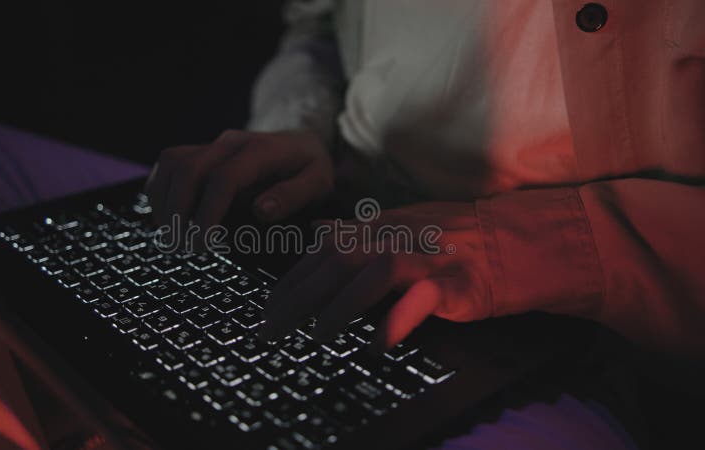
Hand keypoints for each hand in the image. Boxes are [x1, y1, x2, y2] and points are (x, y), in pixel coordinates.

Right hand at [145, 129, 333, 228]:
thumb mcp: (318, 182)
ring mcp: (213, 145)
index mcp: (262, 151)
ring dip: (165, 201)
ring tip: (173, 236)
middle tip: (185, 246)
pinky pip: (169, 163)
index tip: (204, 242)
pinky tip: (167, 219)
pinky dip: (160, 190)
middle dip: (180, 211)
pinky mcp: (201, 151)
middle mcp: (232, 143)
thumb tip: (261, 211)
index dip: (209, 212)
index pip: (224, 178)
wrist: (300, 142)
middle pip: (189, 168)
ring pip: (173, 163)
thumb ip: (294, 195)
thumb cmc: (309, 168)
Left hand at [260, 201, 493, 351]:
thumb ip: (359, 231)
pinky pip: (425, 299)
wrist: (521, 240)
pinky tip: (377, 343)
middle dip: (298, 297)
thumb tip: (318, 232)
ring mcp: (431, 257)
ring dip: (340, 306)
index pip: (325, 248)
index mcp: (383, 224)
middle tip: (269, 331)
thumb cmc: (458, 239)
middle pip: (339, 259)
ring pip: (375, 273)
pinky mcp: (461, 283)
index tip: (267, 309)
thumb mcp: (404, 225)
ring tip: (316, 337)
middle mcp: (402, 235)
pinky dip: (398, 319)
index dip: (293, 279)